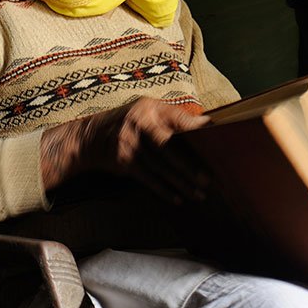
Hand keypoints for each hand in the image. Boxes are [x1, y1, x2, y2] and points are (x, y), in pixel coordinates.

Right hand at [41, 98, 210, 204]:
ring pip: (161, 167)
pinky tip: (177, 199)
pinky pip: (147, 178)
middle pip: (170, 147)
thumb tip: (206, 126)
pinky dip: (163, 190)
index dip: (197, 130)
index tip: (218, 141)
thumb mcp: (146, 111)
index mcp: (149, 109)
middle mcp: (139, 124)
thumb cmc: (128, 122)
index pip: (178, 119)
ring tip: (199, 194)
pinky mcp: (123, 162)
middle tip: (209, 179)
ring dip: (181, 183)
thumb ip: (172, 118)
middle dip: (190, 165)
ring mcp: (129, 144)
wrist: (90, 137)